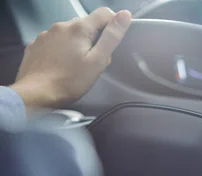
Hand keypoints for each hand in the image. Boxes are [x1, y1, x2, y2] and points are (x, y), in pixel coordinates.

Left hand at [10, 8, 131, 112]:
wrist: (36, 94)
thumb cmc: (69, 82)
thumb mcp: (97, 61)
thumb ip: (111, 36)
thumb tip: (124, 16)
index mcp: (79, 28)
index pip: (104, 14)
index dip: (112, 25)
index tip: (110, 43)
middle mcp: (61, 26)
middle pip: (86, 24)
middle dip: (93, 39)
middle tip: (92, 61)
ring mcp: (46, 34)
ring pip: (69, 33)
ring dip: (76, 44)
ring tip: (75, 65)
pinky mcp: (37, 44)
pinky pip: (55, 41)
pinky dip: (61, 50)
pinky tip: (61, 65)